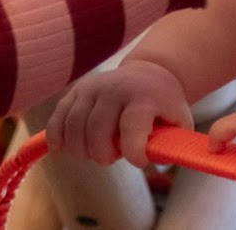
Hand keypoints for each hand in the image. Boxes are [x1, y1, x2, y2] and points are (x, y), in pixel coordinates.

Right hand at [47, 60, 192, 167]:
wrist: (148, 74)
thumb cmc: (164, 106)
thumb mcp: (179, 121)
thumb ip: (171, 144)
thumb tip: (154, 160)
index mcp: (143, 97)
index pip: (132, 126)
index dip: (133, 150)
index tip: (138, 162)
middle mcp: (116, 89)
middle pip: (97, 128)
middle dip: (101, 154)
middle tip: (110, 159)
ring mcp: (93, 87)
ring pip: (75, 124)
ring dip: (80, 149)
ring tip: (92, 154)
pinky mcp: (77, 90)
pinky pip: (59, 115)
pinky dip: (57, 135)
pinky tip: (60, 149)